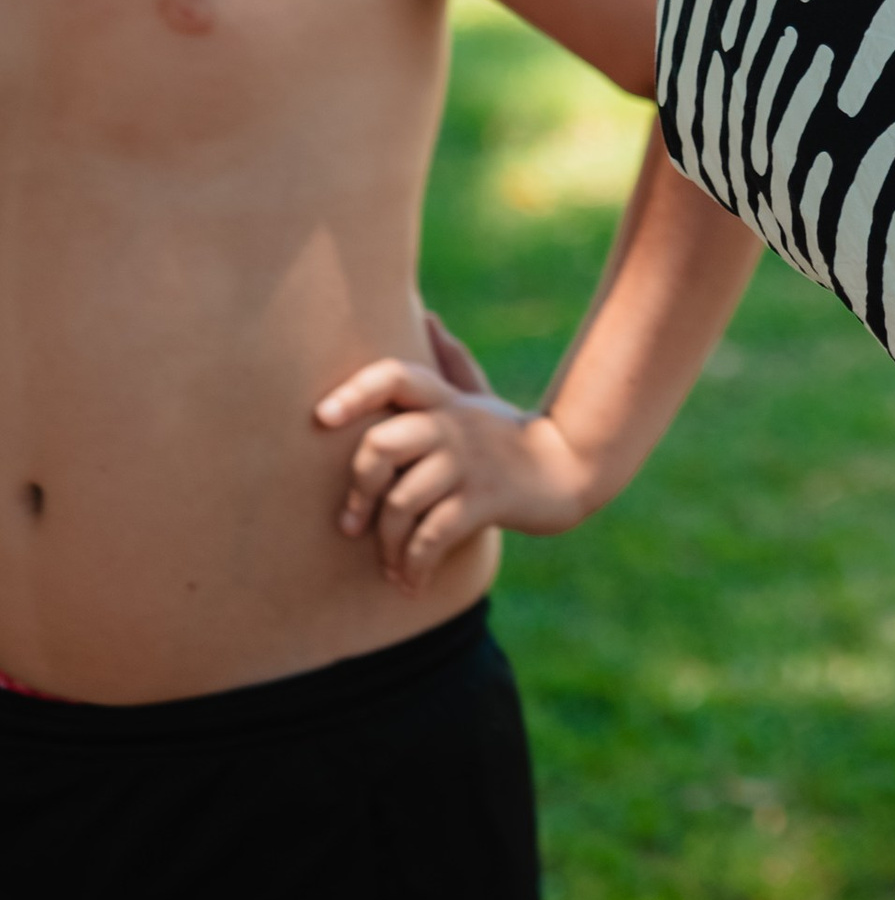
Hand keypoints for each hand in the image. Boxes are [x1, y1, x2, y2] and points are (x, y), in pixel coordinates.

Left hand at [317, 312, 593, 591]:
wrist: (568, 471)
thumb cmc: (508, 436)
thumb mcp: (479, 397)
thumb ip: (450, 363)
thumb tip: (427, 317)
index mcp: (444, 400)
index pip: (393, 377)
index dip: (354, 392)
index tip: (321, 419)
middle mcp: (453, 425)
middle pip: (382, 444)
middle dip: (358, 489)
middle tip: (351, 524)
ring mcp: (470, 463)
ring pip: (403, 500)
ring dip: (387, 545)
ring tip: (389, 566)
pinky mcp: (487, 500)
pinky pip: (434, 534)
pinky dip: (415, 565)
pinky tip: (410, 582)